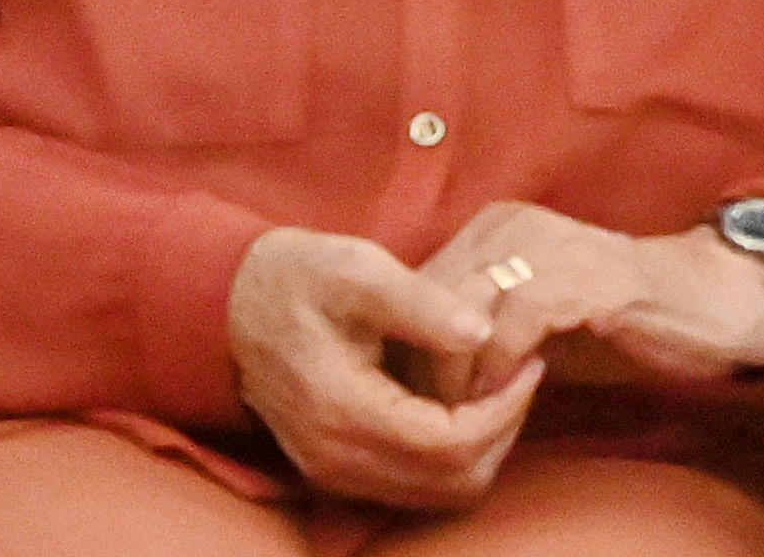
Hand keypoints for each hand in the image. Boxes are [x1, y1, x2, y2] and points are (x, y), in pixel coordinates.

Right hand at [227, 225, 540, 510]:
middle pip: (450, 482)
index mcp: (343, 410)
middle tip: (524, 374)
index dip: (503, 410)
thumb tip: (482, 331)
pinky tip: (465, 401)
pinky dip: (452, 454)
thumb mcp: (360, 270)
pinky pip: (413, 484)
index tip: (529, 363)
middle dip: (502, 432)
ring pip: (436, 493)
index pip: (449, 444)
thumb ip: (421, 303)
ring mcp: (333, 469)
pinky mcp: (337, 466)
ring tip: (501, 385)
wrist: (234, 303)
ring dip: (481, 447)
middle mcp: (336, 457)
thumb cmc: (300, 277)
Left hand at [414, 201, 763, 402]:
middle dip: (428, 362)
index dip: (411, 343)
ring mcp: (552, 247)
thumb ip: (477, 326)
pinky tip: (513, 393)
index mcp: (498, 225)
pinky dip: (502, 368)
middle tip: (443, 410)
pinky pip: (514, 325)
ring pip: (464, 310)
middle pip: (431, 296)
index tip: (425, 392)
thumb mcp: (532, 316)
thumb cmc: (614, 319)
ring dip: (460, 371)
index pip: (416, 283)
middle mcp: (517, 224)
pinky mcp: (584, 278)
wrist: (707, 303)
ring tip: (472, 409)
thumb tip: (411, 365)